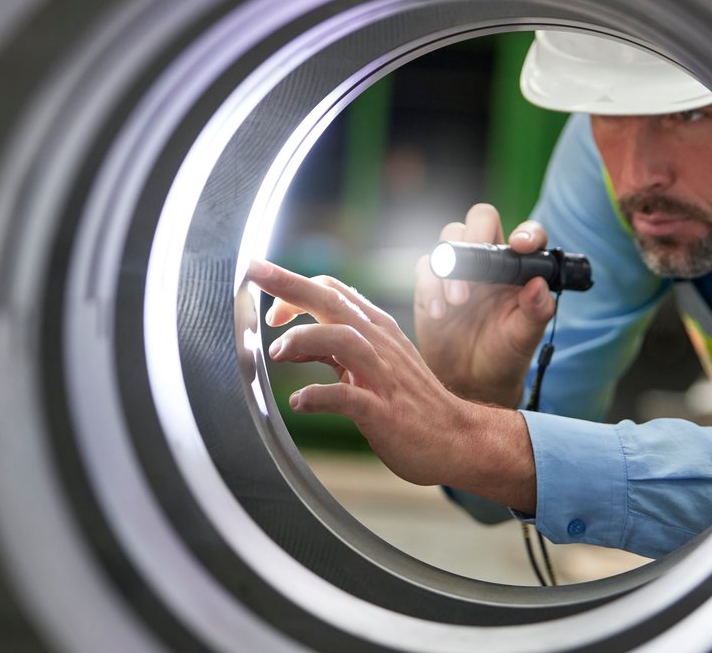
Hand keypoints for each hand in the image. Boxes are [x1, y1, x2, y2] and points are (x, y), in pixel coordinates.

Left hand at [247, 260, 535, 510]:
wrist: (457, 438)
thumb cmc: (410, 401)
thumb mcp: (374, 363)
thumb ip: (337, 347)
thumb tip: (294, 337)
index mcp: (374, 328)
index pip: (331, 290)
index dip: (295, 289)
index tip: (271, 310)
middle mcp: (378, 343)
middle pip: (330, 301)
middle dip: (289, 285)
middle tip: (254, 273)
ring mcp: (382, 376)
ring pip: (342, 339)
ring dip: (305, 340)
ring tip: (276, 352)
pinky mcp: (383, 410)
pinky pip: (348, 397)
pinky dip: (319, 396)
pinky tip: (298, 402)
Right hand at [413, 203, 555, 406]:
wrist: (469, 382)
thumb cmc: (503, 356)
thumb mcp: (525, 338)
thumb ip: (536, 312)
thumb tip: (539, 285)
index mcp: (518, 269)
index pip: (526, 235)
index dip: (525, 233)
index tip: (520, 246)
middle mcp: (488, 262)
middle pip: (480, 219)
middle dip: (476, 235)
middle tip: (475, 270)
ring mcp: (458, 270)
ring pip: (450, 239)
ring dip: (452, 266)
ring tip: (458, 303)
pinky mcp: (430, 284)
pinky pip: (425, 267)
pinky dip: (430, 286)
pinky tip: (439, 313)